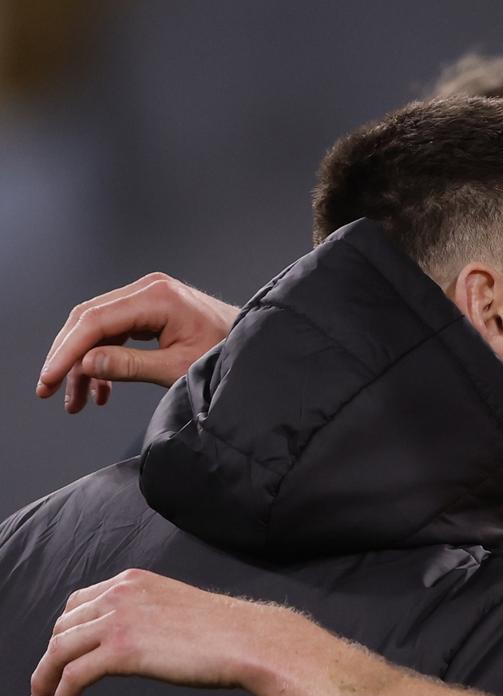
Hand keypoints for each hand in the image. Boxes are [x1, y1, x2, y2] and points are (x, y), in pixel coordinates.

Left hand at [30, 569, 285, 695]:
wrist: (247, 639)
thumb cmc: (223, 629)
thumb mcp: (174, 605)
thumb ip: (145, 612)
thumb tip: (130, 638)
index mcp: (134, 581)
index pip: (78, 602)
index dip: (64, 630)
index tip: (61, 652)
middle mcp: (120, 594)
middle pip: (63, 626)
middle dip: (50, 657)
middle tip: (47, 682)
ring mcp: (119, 620)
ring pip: (58, 651)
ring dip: (45, 679)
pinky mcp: (121, 650)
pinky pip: (73, 677)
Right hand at [35, 273, 238, 412]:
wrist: (256, 345)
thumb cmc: (227, 354)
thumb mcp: (176, 368)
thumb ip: (129, 366)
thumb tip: (85, 364)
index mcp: (157, 297)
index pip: (95, 321)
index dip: (66, 352)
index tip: (49, 380)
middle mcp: (149, 288)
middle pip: (89, 320)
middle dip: (68, 358)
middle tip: (50, 391)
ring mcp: (150, 296)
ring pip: (98, 328)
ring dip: (85, 365)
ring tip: (78, 402)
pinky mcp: (151, 309)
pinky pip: (115, 332)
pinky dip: (105, 360)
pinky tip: (101, 392)